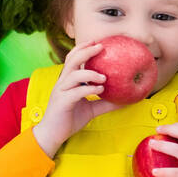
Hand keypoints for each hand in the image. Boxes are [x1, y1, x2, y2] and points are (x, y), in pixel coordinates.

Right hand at [32, 42, 120, 156]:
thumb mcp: (91, 109)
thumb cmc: (70, 119)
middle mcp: (62, 83)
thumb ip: (105, 103)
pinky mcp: (62, 102)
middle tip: (101, 47)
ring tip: (104, 77)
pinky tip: (100, 90)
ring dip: (89, 72)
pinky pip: (76, 92)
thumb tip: (125, 101)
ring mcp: (61, 91)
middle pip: (71, 60)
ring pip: (73, 74)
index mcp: (67, 81)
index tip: (96, 42)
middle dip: (86, 51)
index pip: (72, 59)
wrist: (53, 134)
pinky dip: (88, 89)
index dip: (82, 48)